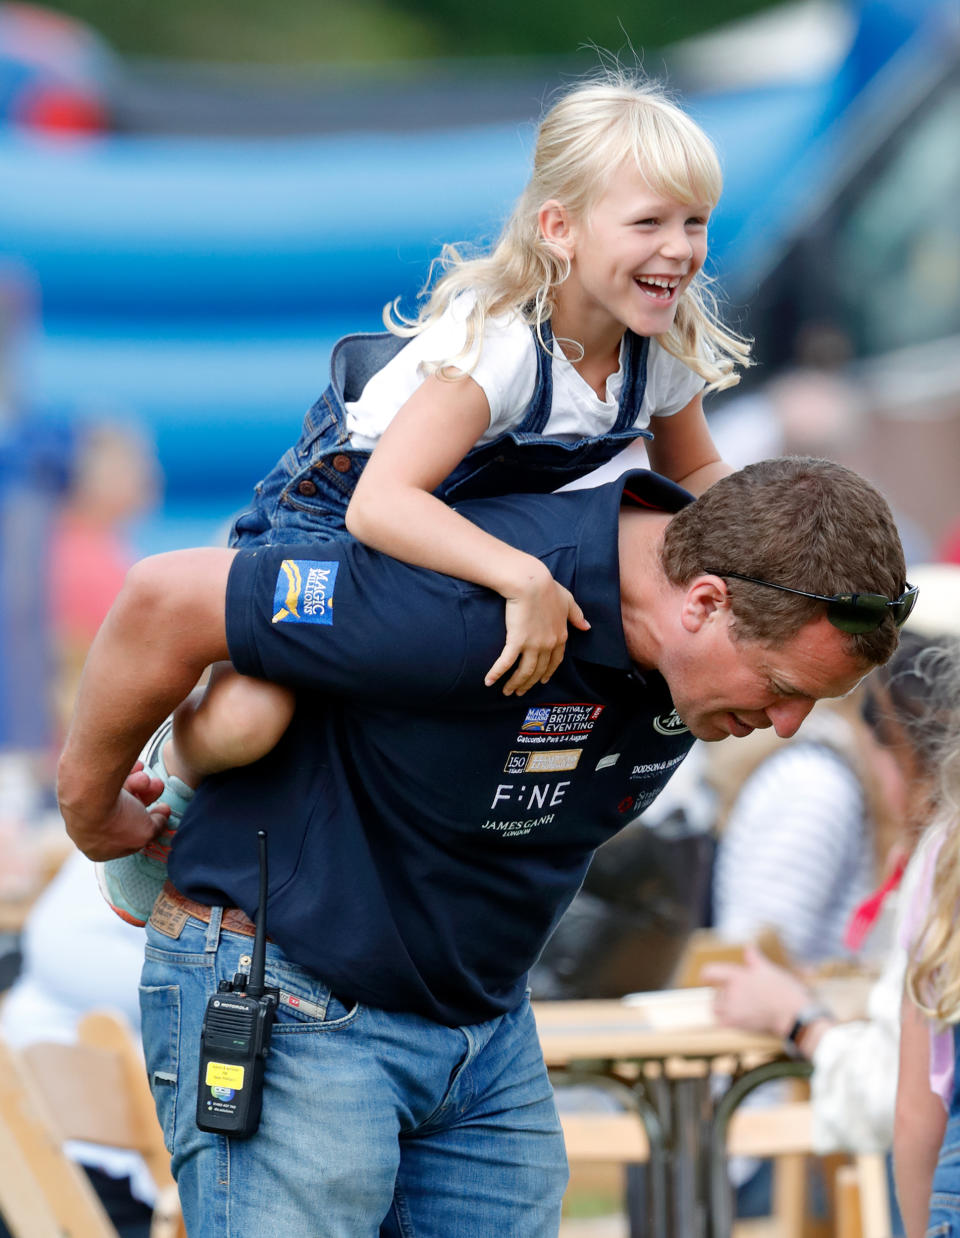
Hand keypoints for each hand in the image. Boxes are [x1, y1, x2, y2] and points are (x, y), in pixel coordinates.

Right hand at [66, 760, 170, 861]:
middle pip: (125, 813)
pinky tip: (136, 767)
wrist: (87, 794)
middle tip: (157, 785)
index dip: (148, 824)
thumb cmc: (115, 820)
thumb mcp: (146, 832)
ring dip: (137, 784)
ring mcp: (81, 809)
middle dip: (145, 798)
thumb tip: (161, 818)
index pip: (129, 838)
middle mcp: (86, 831)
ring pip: (119, 796)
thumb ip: (156, 828)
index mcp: (99, 851)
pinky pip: (108, 781)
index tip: (163, 809)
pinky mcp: (80, 788)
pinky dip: (123, 774)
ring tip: (144, 778)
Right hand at [485, 571, 589, 695]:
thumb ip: (577, 615)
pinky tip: (489, 682)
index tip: (541, 681)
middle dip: (529, 683)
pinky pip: (506, 663)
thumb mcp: (568, 600)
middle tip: (520, 691)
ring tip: (507, 692)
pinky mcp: (517, 641)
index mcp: (561, 635)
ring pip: (524, 672)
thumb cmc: (548, 587)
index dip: (548, 673)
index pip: (555, 661)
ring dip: (515, 684)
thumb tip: (587, 627)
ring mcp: (533, 645)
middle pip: (538, 670)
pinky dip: (497, 673)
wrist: (531, 582)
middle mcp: (549, 644)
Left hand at [702, 946, 811, 1038]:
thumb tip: (749, 945)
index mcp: (737, 976)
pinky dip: (723, 1021)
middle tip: (734, 994)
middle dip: (722, 993)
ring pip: (716, 1008)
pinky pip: (721, 1023)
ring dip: (721, 1007)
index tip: (705, 977)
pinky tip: (733, 1019)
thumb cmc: (783, 990)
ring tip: (735, 1006)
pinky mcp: (737, 1024)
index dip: (707, 974)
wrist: (793, 1014)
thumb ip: (754, 958)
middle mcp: (731, 992)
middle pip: (715, 992)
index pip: (711, 971)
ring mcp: (733, 1009)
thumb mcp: (769, 969)